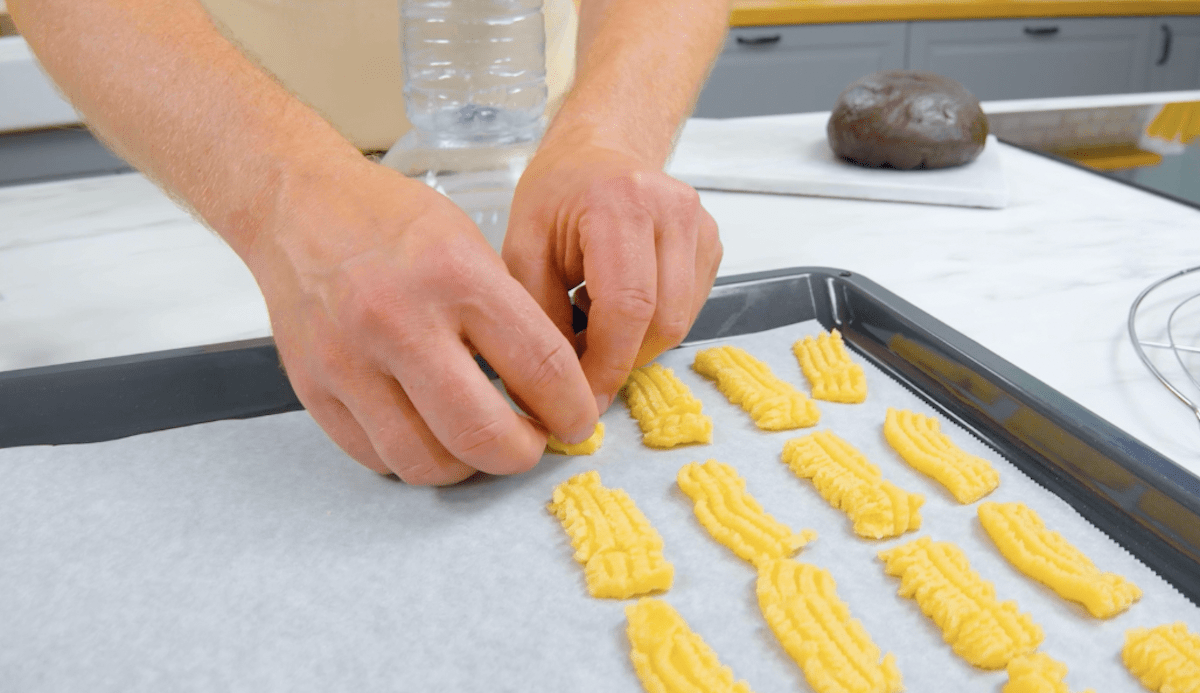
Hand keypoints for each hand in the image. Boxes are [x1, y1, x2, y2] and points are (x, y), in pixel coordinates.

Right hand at [243, 156, 598, 484]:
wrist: (297, 206)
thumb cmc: (389, 221)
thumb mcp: (469, 243)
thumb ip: (509, 316)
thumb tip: (554, 390)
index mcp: (454, 277)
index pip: (541, 367)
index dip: (572, 409)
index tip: (577, 420)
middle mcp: (398, 322)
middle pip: (482, 434)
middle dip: (523, 455)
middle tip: (531, 444)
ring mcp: (348, 361)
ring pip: (425, 462)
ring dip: (467, 467)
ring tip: (480, 444)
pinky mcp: (313, 389)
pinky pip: (377, 458)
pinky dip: (414, 459)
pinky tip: (430, 434)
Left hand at [502, 138, 721, 413]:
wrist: (597, 151)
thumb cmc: (555, 196)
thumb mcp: (523, 249)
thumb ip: (539, 317)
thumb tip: (552, 389)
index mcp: (620, 203)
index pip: (628, 306)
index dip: (606, 364)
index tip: (581, 399)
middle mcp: (672, 210)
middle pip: (663, 320)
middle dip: (622, 361)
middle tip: (583, 373)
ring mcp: (700, 225)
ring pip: (681, 321)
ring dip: (638, 345)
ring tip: (595, 327)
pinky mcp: (712, 242)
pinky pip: (690, 308)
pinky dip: (654, 325)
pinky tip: (620, 306)